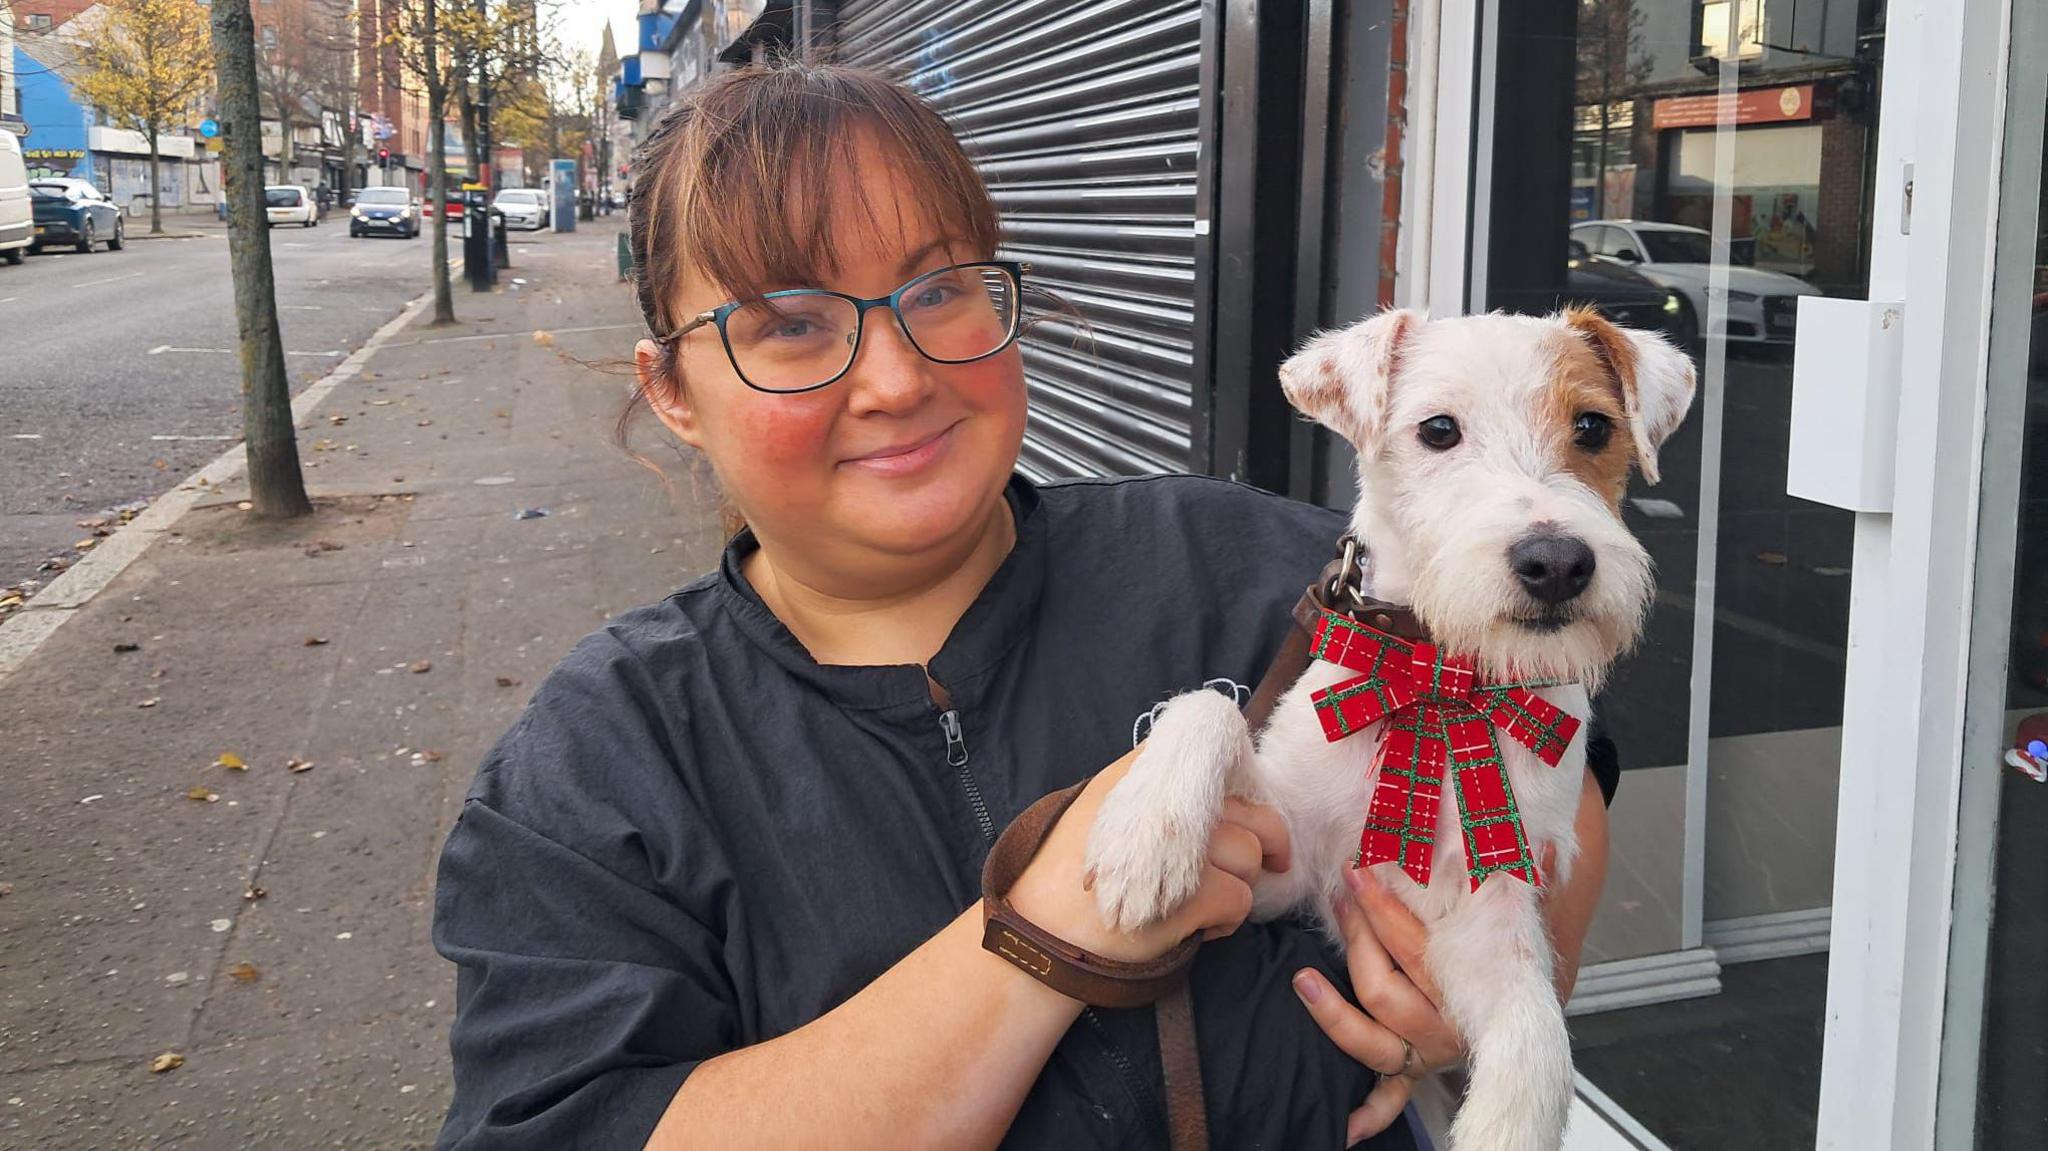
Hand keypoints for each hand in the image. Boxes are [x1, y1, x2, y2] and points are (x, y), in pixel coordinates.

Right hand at [1006, 747, 1291, 965]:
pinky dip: (1226, 921)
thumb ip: (1150, 791)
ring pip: (1251, 857)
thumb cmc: (1068, 878)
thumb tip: (1211, 785)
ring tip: (1202, 904)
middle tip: (1265, 865)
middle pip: (1253, 814)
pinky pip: (1241, 899)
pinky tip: (1196, 929)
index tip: (1240, 820)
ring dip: (1238, 886)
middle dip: (1264, 846)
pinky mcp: (1192, 892)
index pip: (1219, 764)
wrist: (1041, 932)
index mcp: (1144, 773)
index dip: (1240, 798)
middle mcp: (1167, 799)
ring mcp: (1180, 844)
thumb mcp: (1102, 807)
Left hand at [1293, 769, 1607, 1147]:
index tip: (1356, 871)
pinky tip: (1342, 1126)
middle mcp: (1447, 1027)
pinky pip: (1388, 1102)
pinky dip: (1368, 1116)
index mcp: (1472, 987)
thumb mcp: (1521, 921)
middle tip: (1338, 894)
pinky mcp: (1414, 1075)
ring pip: (1374, 1042)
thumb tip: (1542, 845)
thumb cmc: (1512, 957)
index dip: (1382, 909)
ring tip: (1304, 978)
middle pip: (1385, 987)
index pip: (1415, 946)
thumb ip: (1527, 884)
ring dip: (1335, 1016)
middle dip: (1356, 938)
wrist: (1532, 1016)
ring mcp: (1427, 1055)